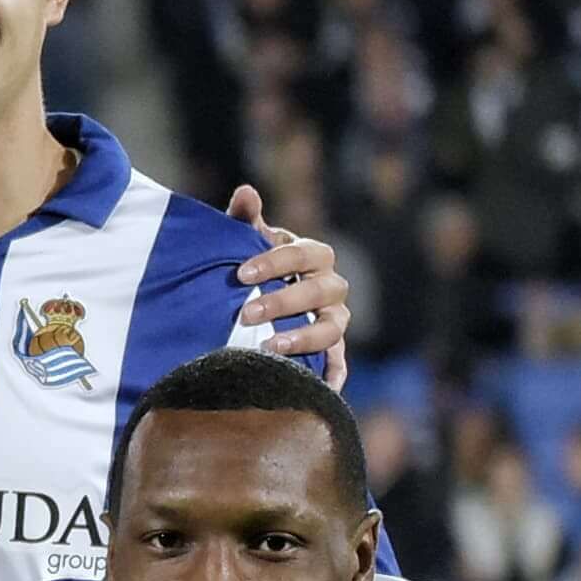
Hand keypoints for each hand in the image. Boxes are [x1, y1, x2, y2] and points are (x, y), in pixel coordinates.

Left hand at [226, 185, 351, 385]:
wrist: (252, 303)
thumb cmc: (249, 269)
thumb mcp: (244, 244)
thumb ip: (246, 220)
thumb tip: (246, 191)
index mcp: (311, 256)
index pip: (302, 253)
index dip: (274, 262)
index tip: (240, 274)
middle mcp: (329, 286)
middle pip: (320, 291)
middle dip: (284, 301)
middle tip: (246, 314)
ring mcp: (334, 319)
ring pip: (333, 328)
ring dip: (304, 337)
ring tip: (270, 348)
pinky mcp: (331, 350)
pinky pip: (339, 363)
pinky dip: (332, 375)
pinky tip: (317, 389)